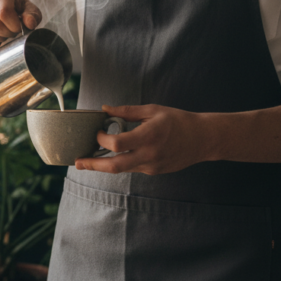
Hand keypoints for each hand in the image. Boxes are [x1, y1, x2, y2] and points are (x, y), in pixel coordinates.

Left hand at [74, 104, 211, 174]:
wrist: (203, 139)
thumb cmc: (178, 121)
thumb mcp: (152, 110)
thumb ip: (127, 111)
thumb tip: (104, 109)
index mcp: (149, 136)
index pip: (118, 144)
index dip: (102, 139)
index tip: (97, 132)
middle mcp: (149, 154)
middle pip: (115, 166)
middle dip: (93, 166)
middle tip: (77, 162)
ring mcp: (151, 166)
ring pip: (122, 169)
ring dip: (103, 165)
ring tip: (87, 161)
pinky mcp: (153, 171)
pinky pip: (132, 167)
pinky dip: (121, 162)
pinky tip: (114, 156)